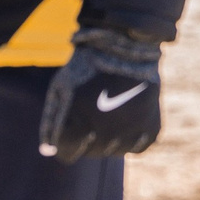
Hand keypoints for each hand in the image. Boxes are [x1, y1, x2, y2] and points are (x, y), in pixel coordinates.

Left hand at [37, 27, 162, 162]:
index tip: (73, 120)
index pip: (67, 154)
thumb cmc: (87, 67)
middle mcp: (104, 134)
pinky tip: (130, 114)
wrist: (127, 46)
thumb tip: (48, 153)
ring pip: (115, 151)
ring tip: (113, 108)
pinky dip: (133, 135)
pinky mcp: (151, 127)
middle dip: (89, 136)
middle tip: (95, 106)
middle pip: (91, 152)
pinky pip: (138, 146)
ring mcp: (130, 132)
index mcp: (77, 125)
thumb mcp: (59, 89)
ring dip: (111, 137)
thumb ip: (50, 123)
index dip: (67, 139)